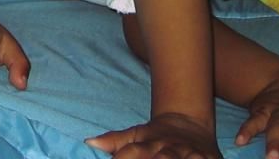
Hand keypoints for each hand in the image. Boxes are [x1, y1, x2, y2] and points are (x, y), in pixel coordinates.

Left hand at [86, 112, 220, 158]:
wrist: (189, 123)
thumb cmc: (157, 136)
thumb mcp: (136, 135)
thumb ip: (115, 140)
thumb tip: (89, 143)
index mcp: (149, 144)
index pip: (133, 152)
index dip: (122, 158)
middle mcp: (169, 150)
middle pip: (161, 158)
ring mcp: (190, 155)